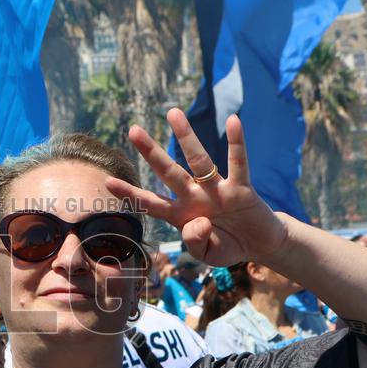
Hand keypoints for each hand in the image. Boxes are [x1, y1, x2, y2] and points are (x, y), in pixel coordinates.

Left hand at [107, 110, 287, 265]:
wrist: (259, 246)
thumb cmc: (227, 247)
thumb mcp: (207, 255)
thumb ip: (196, 243)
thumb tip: (198, 222)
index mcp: (181, 215)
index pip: (150, 203)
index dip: (131, 194)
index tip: (108, 182)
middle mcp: (194, 197)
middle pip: (169, 172)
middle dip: (151, 152)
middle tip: (133, 130)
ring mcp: (217, 189)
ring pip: (199, 160)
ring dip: (186, 136)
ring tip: (173, 112)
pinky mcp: (241, 188)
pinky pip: (238, 163)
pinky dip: (236, 142)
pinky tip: (232, 121)